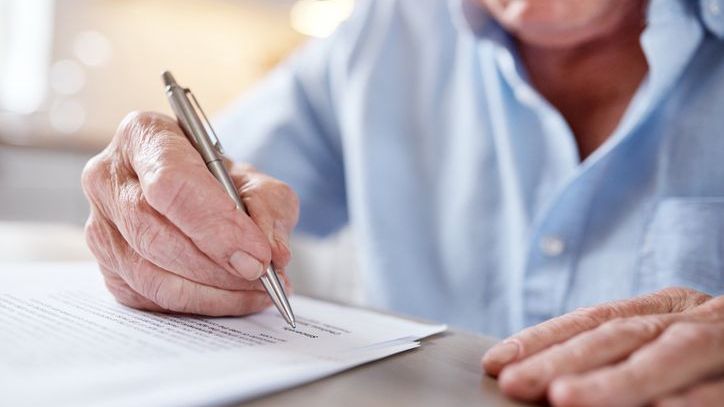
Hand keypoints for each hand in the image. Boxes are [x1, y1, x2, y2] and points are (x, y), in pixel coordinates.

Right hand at [81, 111, 298, 315]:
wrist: (198, 197)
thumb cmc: (222, 183)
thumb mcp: (257, 180)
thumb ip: (269, 207)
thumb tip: (273, 253)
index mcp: (144, 135)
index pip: (170, 182)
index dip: (215, 224)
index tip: (257, 253)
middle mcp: (108, 178)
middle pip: (154, 232)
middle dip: (216, 264)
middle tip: (262, 276)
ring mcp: (100, 225)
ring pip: (149, 273)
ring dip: (212, 291)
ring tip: (258, 290)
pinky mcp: (107, 267)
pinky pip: (149, 298)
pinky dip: (199, 305)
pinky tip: (234, 298)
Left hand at [482, 287, 723, 405]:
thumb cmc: (717, 353)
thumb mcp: (669, 341)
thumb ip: (621, 354)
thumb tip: (546, 380)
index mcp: (669, 309)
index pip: (595, 319)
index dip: (544, 338)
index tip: (497, 362)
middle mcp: (697, 319)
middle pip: (622, 336)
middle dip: (564, 360)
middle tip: (515, 383)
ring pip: (671, 357)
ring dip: (618, 382)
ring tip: (565, 400)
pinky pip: (721, 392)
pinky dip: (690, 403)